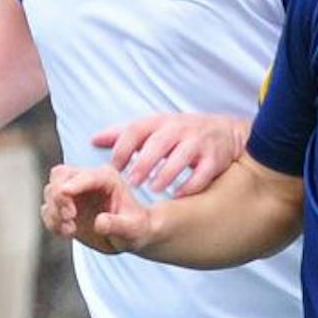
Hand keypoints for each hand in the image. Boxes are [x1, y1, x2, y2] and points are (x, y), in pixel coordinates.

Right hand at [42, 163, 153, 255]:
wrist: (131, 236)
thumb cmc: (138, 229)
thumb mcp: (133, 229)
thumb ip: (117, 225)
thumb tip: (99, 223)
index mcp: (107, 178)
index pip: (84, 176)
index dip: (73, 185)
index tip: (65, 197)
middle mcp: (87, 181)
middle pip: (59, 175)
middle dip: (59, 195)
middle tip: (69, 217)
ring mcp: (74, 193)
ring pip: (50, 192)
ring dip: (55, 212)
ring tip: (71, 229)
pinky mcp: (64, 208)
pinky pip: (48, 210)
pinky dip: (52, 222)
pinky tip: (68, 233)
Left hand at [91, 112, 248, 195]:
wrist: (224, 131)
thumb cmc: (180, 132)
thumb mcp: (153, 127)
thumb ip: (124, 134)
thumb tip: (93, 140)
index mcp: (159, 122)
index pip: (136, 130)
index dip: (123, 148)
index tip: (113, 169)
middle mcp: (179, 129)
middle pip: (158, 143)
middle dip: (144, 163)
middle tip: (132, 183)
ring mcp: (198, 142)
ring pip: (181, 157)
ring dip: (166, 174)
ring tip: (153, 190)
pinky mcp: (215, 158)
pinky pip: (203, 172)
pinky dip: (190, 185)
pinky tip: (178, 195)